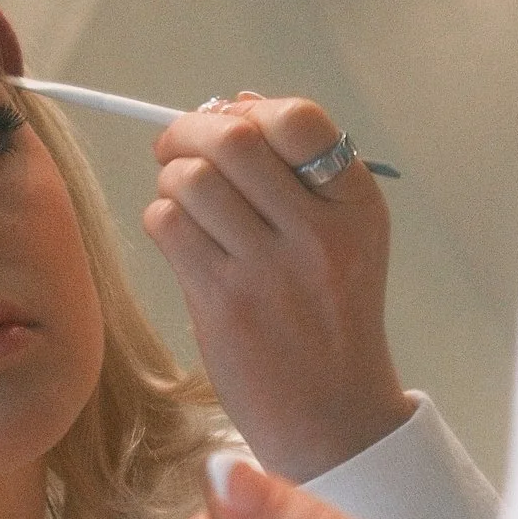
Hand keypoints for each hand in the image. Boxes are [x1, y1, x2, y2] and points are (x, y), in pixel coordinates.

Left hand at [145, 92, 409, 479]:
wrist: (332, 415)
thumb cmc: (328, 317)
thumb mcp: (344, 239)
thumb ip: (300, 171)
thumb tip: (237, 102)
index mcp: (356, 207)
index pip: (299, 120)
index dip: (249, 112)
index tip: (230, 124)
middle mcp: (318, 233)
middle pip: (234, 140)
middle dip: (189, 132)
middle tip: (175, 147)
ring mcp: (269, 270)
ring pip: (193, 180)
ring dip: (171, 178)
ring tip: (180, 199)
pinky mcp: (224, 303)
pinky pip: (169, 225)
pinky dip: (161, 218)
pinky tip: (178, 237)